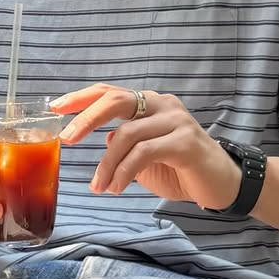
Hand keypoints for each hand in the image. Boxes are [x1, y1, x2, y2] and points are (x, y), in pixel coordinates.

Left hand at [51, 84, 241, 209]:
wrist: (223, 185)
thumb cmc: (182, 169)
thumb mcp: (146, 153)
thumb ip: (125, 142)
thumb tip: (101, 138)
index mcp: (151, 103)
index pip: (110, 92)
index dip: (81, 98)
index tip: (55, 108)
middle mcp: (163, 104)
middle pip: (115, 100)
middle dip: (86, 119)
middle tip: (67, 140)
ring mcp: (176, 121)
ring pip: (126, 134)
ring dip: (106, 164)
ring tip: (99, 186)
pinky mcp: (185, 142)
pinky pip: (144, 153)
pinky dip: (124, 172)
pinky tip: (117, 187)